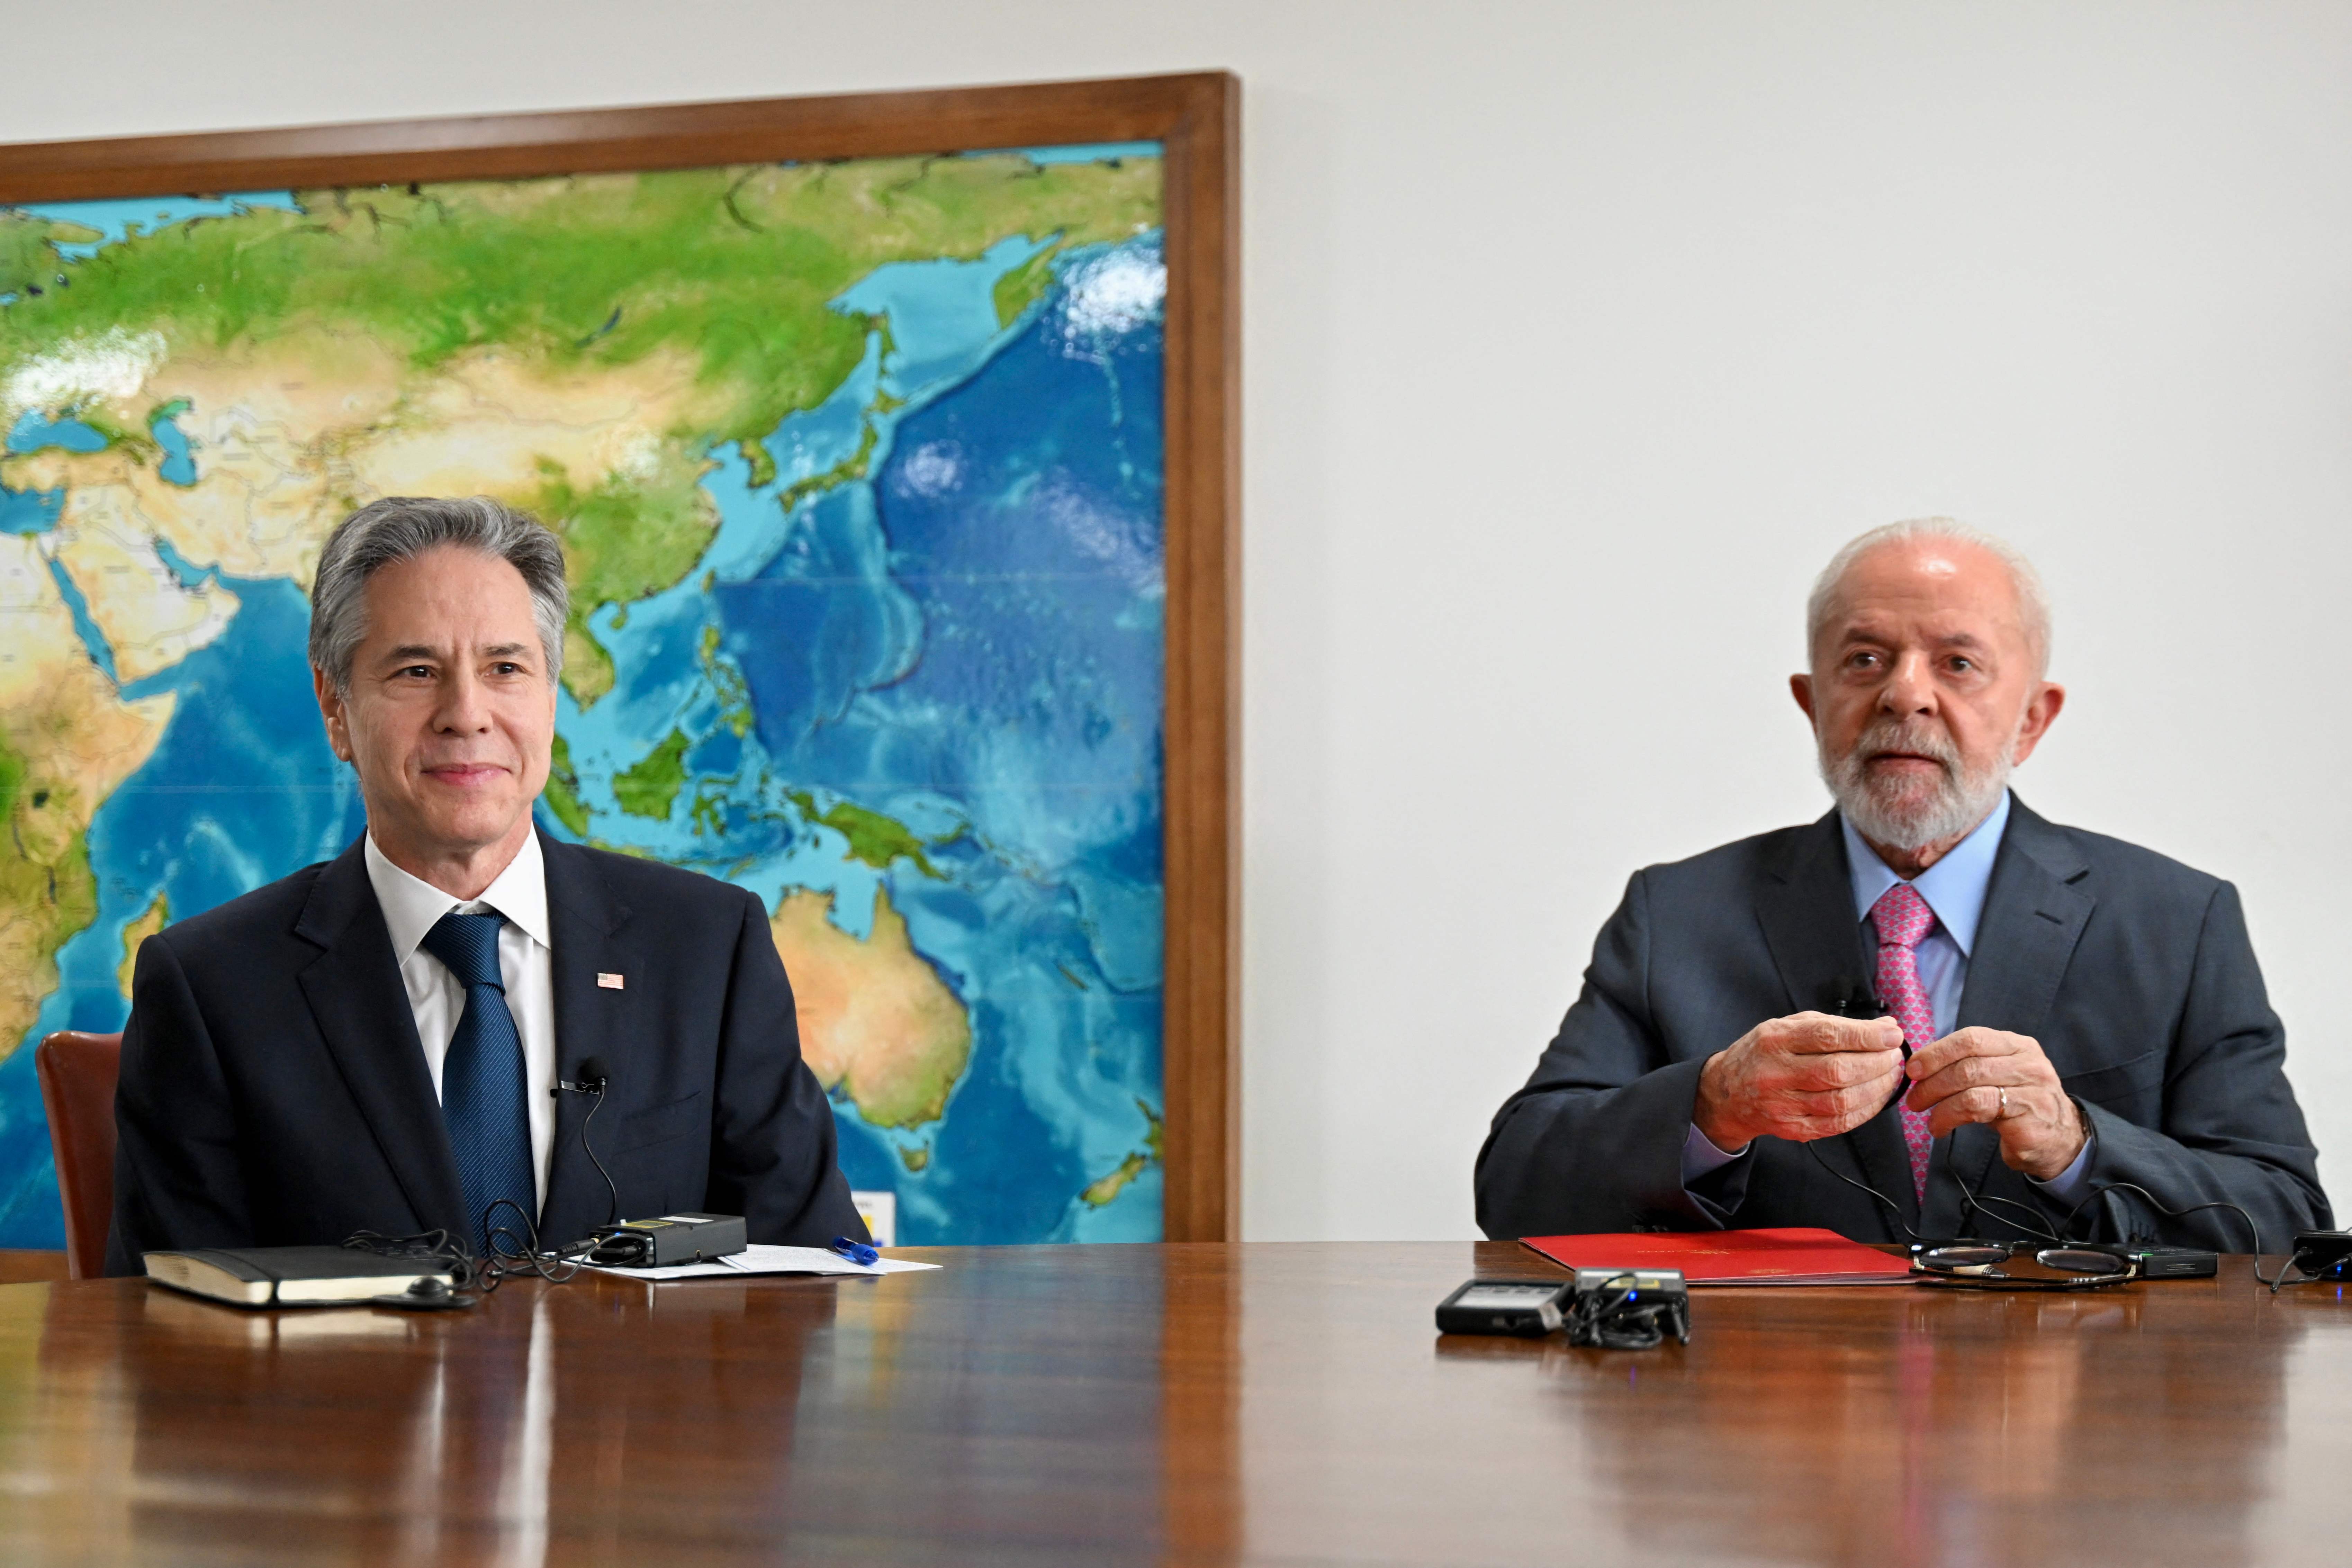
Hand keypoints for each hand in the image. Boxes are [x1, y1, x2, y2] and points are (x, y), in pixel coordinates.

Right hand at [1692, 1012, 1906, 1152]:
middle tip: (1894, 1057)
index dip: (1865, 1037)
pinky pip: (1836, 1124)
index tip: (1893, 1036)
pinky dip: (1864, 1112)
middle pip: (1837, 1070)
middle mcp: (1775, 1072)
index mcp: (1775, 1039)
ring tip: (1890, 1076)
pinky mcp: (1790, 1128)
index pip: (1826, 1036)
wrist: (1727, 1093)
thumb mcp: (1789, 1026)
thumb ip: (1835, 1026)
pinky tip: (1875, 1099)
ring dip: (1876, 1089)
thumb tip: (1885, 1029)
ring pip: (1840, 1100)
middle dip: (1876, 1063)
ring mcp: (1781, 1104)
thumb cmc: (1765, 1053)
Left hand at [1903, 1027, 2085, 1180]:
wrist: (2060, 1139)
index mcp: (2018, 1046)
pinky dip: (1950, 1118)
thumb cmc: (2018, 1104)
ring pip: (1971, 1087)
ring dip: (1938, 1103)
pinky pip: (1979, 1110)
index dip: (1936, 1052)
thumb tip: (1920, 1066)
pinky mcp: (2028, 1119)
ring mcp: (2032, 1090)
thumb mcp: (1997, 1075)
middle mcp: (2029, 1063)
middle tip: (1914, 1099)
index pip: (1971, 1038)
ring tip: (1926, 1117)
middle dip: (1932, 1081)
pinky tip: (1941, 1128)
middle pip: (1968, 1063)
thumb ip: (1969, 1064)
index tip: (1913, 1069)